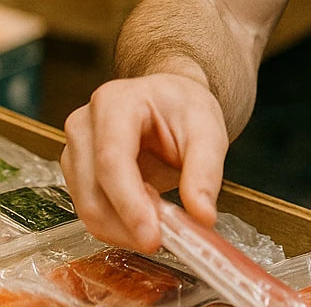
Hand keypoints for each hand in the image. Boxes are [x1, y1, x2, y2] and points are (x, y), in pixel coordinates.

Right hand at [60, 74, 228, 252]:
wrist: (169, 100)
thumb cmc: (184, 107)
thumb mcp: (208, 129)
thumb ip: (206, 170)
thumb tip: (202, 216)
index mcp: (116, 102)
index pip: (112, 160)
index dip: (129, 204)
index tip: (153, 237)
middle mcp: (84, 125)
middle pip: (94, 190)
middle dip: (128, 224)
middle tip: (166, 238)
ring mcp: (75, 150)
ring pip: (88, 208)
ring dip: (124, 229)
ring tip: (161, 221)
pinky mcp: (76, 174)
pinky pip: (91, 212)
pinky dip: (119, 226)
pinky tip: (146, 218)